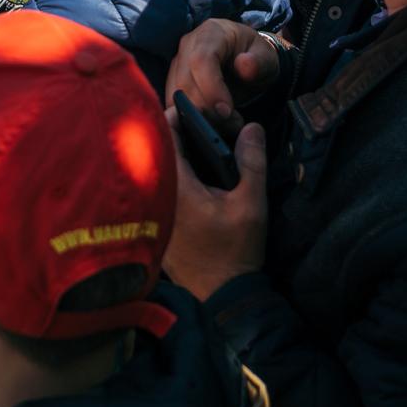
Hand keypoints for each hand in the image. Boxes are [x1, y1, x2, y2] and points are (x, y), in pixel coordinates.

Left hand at [162, 116, 267, 299]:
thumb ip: (252, 161)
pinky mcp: (157, 228)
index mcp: (175, 186)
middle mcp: (157, 197)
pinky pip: (159, 191)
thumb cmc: (235, 251)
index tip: (195, 109)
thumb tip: (251, 127)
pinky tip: (196, 182)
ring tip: (201, 150)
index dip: (177, 116)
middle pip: (157, 151)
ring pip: (156, 171)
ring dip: (175, 157)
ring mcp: (154, 215)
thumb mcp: (251, 203)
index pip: (164, 136)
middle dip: (177, 134)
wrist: (221, 297)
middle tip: (202, 128)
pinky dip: (172, 179)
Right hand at [165, 20, 281, 137]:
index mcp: (211, 33)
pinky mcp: (173, 80)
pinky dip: (188, 118)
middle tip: (230, 122)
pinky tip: (211, 124)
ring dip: (198, 115)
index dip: (210, 87)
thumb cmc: (255, 58)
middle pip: (184, 80)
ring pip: (175, 94)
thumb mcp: (267, 58)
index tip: (226, 110)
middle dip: (205, 108)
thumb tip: (244, 65)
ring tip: (225, 124)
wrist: (245, 61)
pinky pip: (172, 102)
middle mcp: (188, 45)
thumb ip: (259, 62)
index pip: (201, 60)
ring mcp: (177, 62)